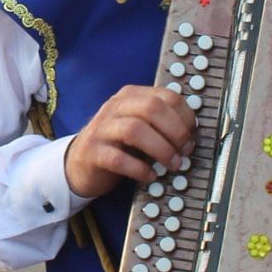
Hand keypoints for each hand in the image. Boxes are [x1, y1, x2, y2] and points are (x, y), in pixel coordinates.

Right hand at [62, 84, 195, 201]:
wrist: (79, 163)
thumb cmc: (116, 144)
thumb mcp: (138, 125)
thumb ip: (160, 123)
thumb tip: (191, 134)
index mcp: (130, 96)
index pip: (166, 96)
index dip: (185, 116)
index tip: (192, 135)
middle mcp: (115, 107)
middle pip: (151, 108)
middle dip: (175, 131)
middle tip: (185, 151)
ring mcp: (101, 129)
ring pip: (134, 130)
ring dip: (160, 149)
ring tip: (172, 164)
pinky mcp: (93, 153)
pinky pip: (118, 158)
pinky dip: (139, 168)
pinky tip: (150, 175)